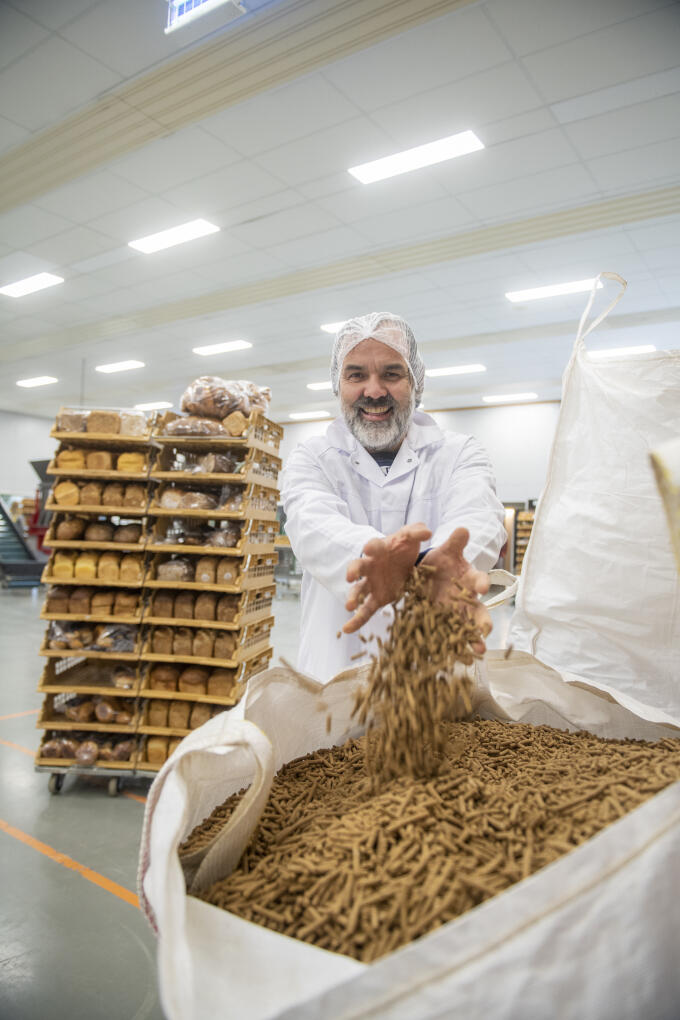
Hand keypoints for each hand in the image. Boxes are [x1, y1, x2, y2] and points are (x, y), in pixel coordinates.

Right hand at [343, 522, 431, 633]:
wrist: (404, 561)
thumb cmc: (404, 546)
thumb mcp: (412, 537)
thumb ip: (417, 531)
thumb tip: (427, 532)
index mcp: (380, 549)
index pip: (373, 545)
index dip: (371, 547)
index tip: (368, 548)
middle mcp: (371, 565)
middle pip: (359, 566)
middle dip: (354, 570)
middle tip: (350, 576)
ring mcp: (371, 583)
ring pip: (359, 590)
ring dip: (353, 597)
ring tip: (349, 606)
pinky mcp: (376, 598)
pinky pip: (365, 610)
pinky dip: (356, 620)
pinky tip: (346, 629)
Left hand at [422, 527, 491, 653]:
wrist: (427, 575)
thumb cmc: (442, 562)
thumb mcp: (446, 551)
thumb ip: (454, 543)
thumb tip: (462, 529)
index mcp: (469, 579)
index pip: (479, 580)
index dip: (481, 582)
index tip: (482, 587)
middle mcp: (467, 599)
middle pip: (479, 611)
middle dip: (482, 622)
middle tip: (486, 632)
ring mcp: (456, 614)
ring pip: (467, 629)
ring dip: (472, 641)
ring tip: (476, 654)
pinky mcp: (443, 624)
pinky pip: (448, 637)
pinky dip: (450, 648)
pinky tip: (451, 659)